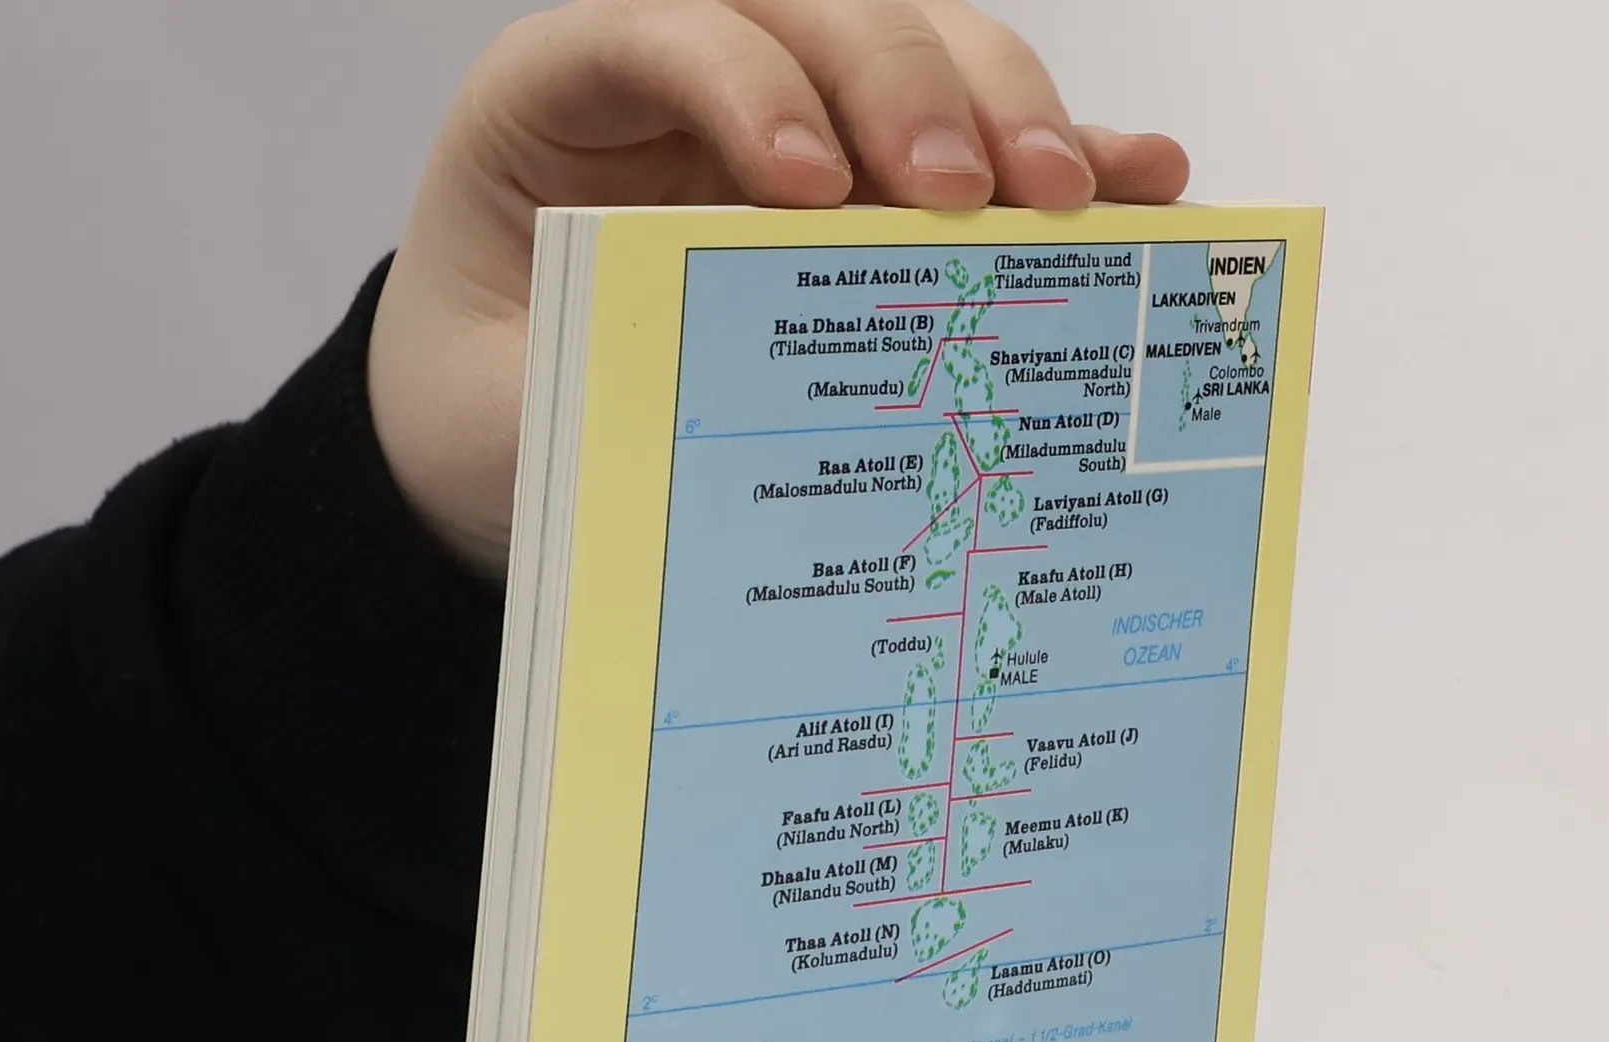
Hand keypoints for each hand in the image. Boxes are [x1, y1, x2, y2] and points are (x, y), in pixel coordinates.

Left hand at [367, 0, 1189, 576]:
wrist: (485, 432)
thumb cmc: (482, 403)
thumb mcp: (498, 416)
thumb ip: (585, 396)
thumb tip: (725, 416)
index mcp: (557, 102)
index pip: (659, 24)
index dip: (744, 80)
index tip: (807, 184)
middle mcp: (679, 81)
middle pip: (816, 11)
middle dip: (907, 85)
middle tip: (974, 187)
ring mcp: (783, 118)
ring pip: (912, 49)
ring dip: (1002, 109)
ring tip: (1074, 193)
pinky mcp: (856, 182)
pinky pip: (963, 139)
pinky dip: (1044, 156)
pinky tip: (1127, 180)